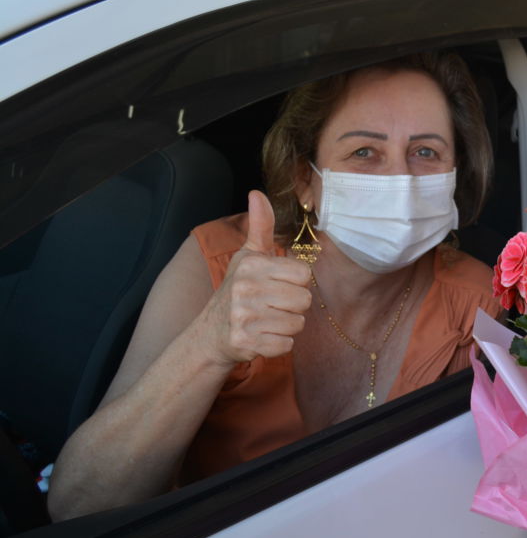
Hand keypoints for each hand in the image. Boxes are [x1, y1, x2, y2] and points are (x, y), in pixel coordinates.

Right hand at [202, 190, 312, 364]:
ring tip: (267, 320)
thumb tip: (257, 193)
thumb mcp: (248, 256)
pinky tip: (263, 336)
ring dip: (287, 326)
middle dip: (293, 306)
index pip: (304, 275)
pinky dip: (279, 344)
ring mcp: (244, 316)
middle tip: (272, 306)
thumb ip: (261, 226)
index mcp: (251, 264)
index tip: (277, 285)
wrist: (210, 333)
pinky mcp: (246, 341)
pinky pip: (286, 345)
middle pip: (304, 300)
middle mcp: (246, 288)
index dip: (295, 283)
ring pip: (297, 323)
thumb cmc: (237, 290)